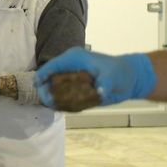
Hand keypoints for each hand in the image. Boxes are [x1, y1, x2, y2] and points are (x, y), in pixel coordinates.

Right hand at [35, 47, 155, 108]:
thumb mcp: (113, 76)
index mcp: (74, 59)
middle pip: (47, 79)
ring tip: (62, 106)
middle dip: (46, 92)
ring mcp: (71, 78)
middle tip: (52, 103)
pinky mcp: (74, 88)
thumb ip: (105, 83)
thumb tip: (100, 92)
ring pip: (53, 90)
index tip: (38, 88)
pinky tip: (70, 108)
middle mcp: (69, 68)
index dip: (41, 76)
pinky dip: (63, 104)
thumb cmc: (120, 73)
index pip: (51, 66)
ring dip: (55, 100)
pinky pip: (62, 97)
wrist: (129, 78)